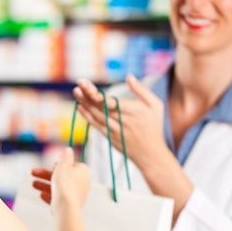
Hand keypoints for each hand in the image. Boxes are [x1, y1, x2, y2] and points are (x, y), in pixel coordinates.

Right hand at [31, 147, 90, 208]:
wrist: (66, 207)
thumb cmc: (65, 184)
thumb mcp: (63, 165)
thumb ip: (65, 157)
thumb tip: (68, 149)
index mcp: (84, 171)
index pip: (71, 165)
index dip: (59, 165)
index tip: (51, 166)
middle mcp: (82, 183)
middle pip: (62, 176)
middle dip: (46, 175)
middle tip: (33, 172)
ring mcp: (77, 195)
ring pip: (59, 187)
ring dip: (45, 185)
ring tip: (33, 184)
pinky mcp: (71, 204)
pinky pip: (59, 198)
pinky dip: (50, 196)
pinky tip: (41, 195)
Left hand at [73, 76, 193, 221]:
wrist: (151, 154)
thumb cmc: (154, 127)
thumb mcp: (155, 106)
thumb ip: (142, 90)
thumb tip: (128, 76)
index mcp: (135, 112)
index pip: (113, 103)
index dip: (99, 95)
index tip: (88, 85)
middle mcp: (124, 122)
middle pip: (102, 107)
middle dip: (89, 94)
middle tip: (79, 83)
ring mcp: (115, 131)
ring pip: (97, 116)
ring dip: (85, 103)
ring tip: (76, 91)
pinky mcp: (110, 138)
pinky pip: (96, 125)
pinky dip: (87, 116)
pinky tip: (80, 106)